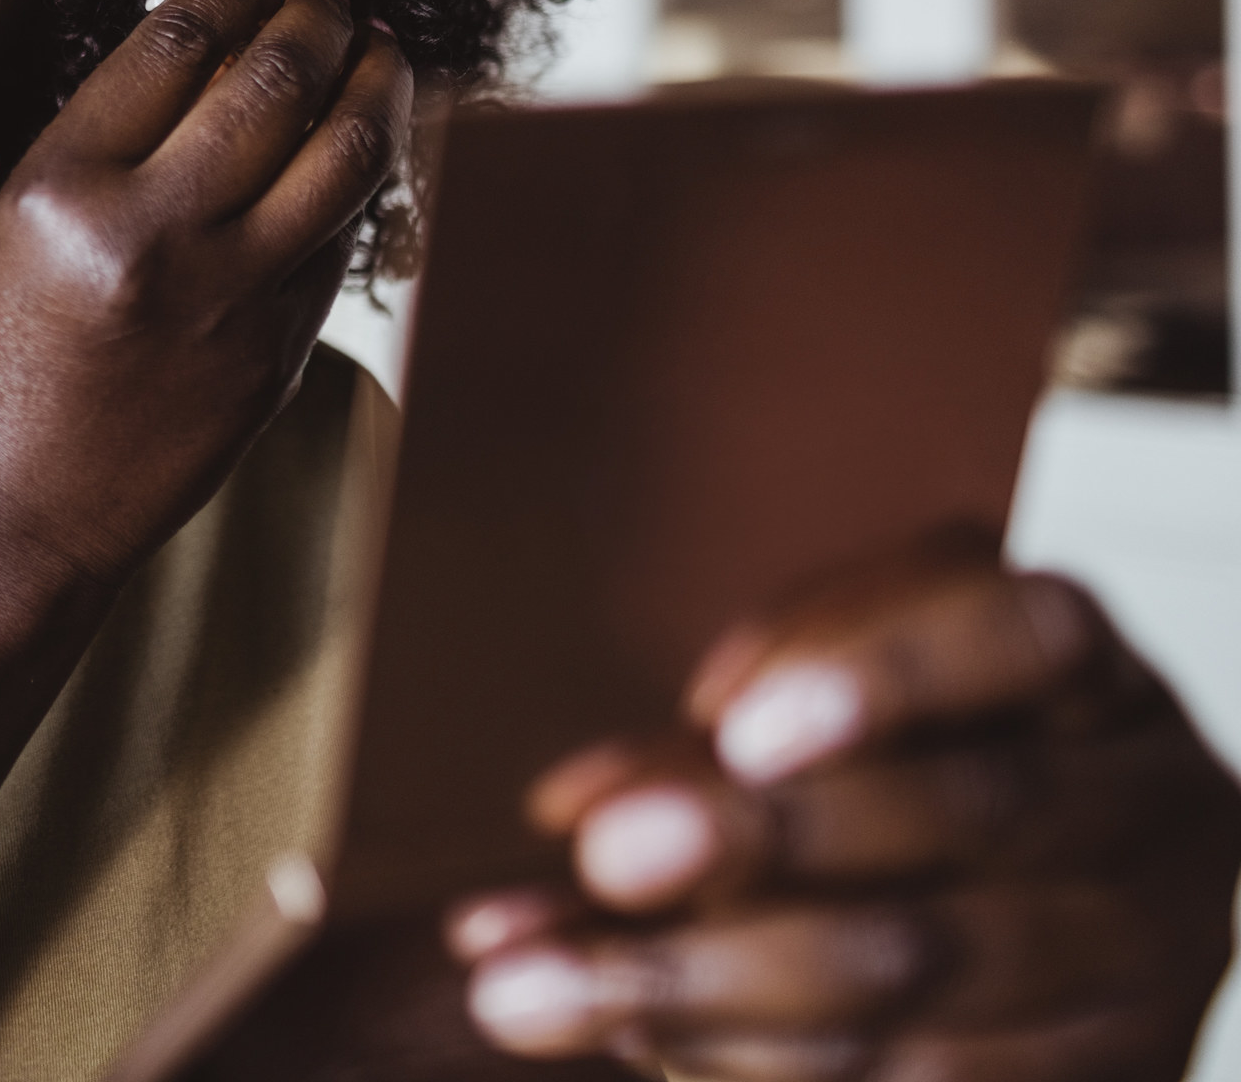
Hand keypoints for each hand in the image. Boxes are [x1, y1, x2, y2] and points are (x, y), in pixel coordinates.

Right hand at [0, 0, 412, 590]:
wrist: (7, 516)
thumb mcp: (13, 230)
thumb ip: (107, 144)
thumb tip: (206, 52)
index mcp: (62, 192)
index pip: (173, 45)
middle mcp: (153, 237)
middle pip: (274, 81)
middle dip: (315, 16)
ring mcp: (230, 300)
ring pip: (346, 154)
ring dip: (373, 81)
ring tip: (372, 48)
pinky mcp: (280, 353)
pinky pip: (340, 239)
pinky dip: (359, 177)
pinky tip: (357, 147)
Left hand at [450, 538, 1240, 1081]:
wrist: (1066, 908)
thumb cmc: (919, 755)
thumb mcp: (847, 683)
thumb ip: (722, 726)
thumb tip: (574, 812)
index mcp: (1095, 682)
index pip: (1033, 637)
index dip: (893, 673)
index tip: (736, 726)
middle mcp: (1149, 815)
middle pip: (970, 814)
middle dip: (766, 839)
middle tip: (599, 855)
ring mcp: (1139, 966)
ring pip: (926, 969)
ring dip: (705, 983)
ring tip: (525, 988)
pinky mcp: (1098, 1079)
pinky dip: (751, 1062)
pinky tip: (630, 1037)